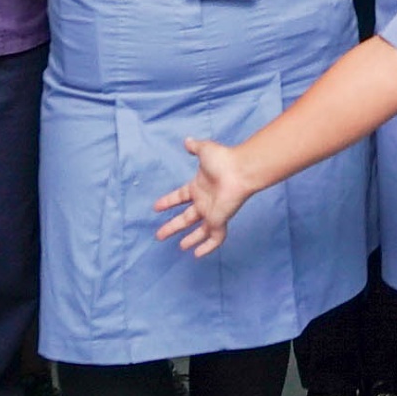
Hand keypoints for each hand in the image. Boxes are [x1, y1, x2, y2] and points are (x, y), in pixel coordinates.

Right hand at [154, 137, 256, 256]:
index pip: (180, 197)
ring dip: (190, 239)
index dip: (168, 201)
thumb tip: (187, 141)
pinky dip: (207, 247)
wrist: (240, 170)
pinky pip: (215, 237)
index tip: (156, 207)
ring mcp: (212, 212)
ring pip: (199, 230)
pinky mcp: (220, 219)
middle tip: (159, 235)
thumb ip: (195, 147)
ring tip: (180, 246)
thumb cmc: (223, 159)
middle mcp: (204, 201)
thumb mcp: (204, 150)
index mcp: (198, 187)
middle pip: (185, 218)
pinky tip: (198, 254)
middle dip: (172, 226)